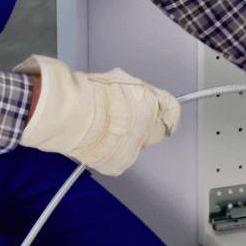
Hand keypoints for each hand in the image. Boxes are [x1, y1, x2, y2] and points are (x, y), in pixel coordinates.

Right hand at [13, 55, 179, 175]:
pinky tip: (100, 140)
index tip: (164, 113)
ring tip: (107, 127)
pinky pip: (122, 157)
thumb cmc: (94, 95)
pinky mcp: (118, 165)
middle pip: (156, 129)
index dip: (166, 110)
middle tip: (125, 116)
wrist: (72, 116)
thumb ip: (144, 92)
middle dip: (146, 124)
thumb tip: (154, 98)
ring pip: (138, 144)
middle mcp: (148, 130)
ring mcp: (133, 149)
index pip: (173, 111)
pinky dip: (114, 150)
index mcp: (153, 106)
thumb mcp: (125, 80)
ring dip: (128, 138)